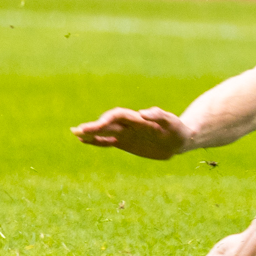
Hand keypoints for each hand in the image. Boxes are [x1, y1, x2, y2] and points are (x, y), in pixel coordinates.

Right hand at [72, 105, 190, 157]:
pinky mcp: (126, 142)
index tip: (97, 126)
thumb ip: (158, 116)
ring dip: (91, 132)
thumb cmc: (176, 128)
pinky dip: (97, 141)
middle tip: (77, 131)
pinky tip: (85, 141)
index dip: (107, 120)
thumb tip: (143, 113)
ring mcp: (126, 133)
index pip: (119, 116)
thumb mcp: (171, 123)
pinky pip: (108, 141)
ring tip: (76, 133)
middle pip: (108, 123)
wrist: (179, 139)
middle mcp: (129, 125)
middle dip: (94, 127)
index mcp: (139, 119)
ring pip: (105, 131)